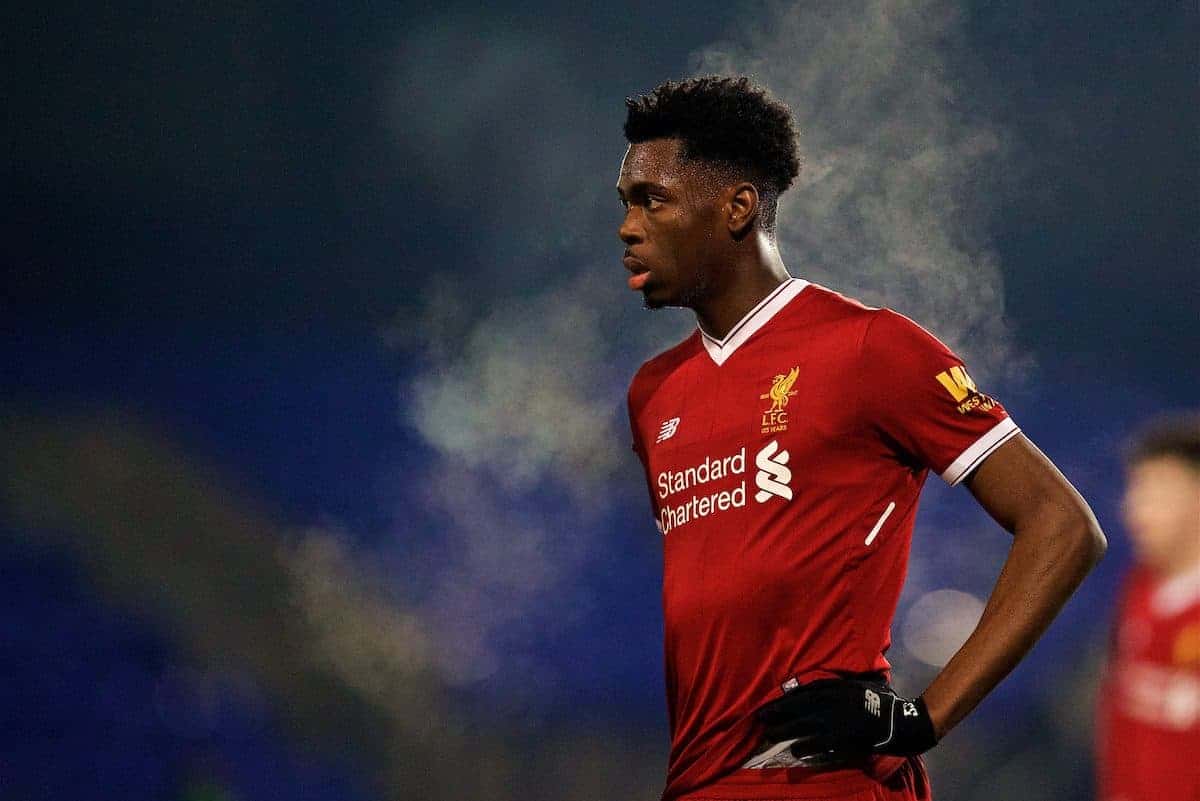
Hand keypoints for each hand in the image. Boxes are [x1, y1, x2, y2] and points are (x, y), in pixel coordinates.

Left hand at [755, 678, 937, 759]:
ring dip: (786, 732)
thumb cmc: (881, 701)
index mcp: (837, 688)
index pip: (803, 693)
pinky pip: (819, 745)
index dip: (783, 700)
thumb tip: (815, 685)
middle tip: (759, 720)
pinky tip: (795, 751)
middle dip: (777, 715)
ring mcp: (837, 723)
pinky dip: (806, 748)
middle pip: (798, 709)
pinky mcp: (844, 741)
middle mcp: (833, 704)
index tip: (767, 705)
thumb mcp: (860, 684)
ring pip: (805, 727)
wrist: (901, 723)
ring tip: (770, 736)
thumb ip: (839, 683)